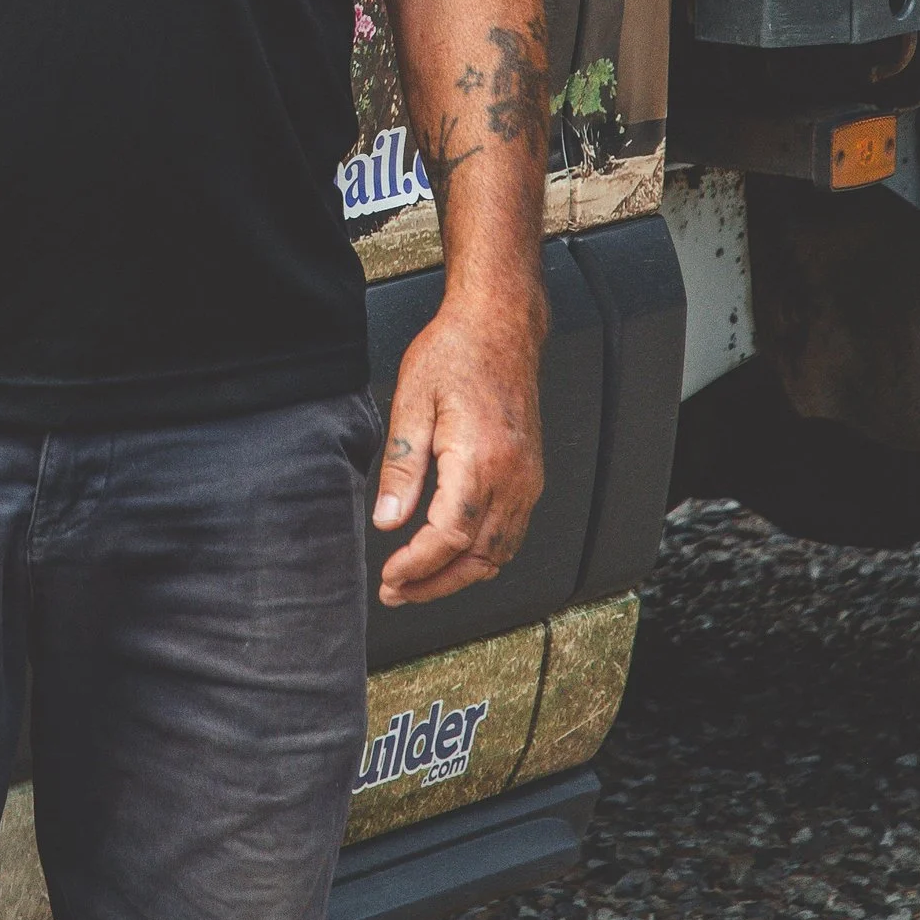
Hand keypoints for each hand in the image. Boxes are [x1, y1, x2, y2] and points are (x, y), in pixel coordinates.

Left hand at [369, 287, 545, 607]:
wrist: (500, 326)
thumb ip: (402, 468)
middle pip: (479, 558)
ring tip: (421, 583)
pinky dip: (484, 556)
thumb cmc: (457, 353)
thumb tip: (388, 519)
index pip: (449, 538)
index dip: (417, 566)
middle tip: (399, 593)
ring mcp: (527, 479)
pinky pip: (513, 532)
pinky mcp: (530, 475)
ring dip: (461, 576)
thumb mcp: (412, 403)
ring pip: (500, 552)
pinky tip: (457, 557)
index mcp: (481, 461)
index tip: (390, 577)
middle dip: (436, 584)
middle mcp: (513, 477)